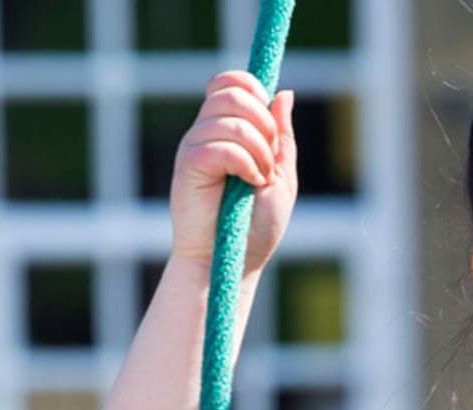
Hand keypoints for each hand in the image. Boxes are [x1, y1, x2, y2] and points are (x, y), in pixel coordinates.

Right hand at [169, 71, 298, 275]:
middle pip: (232, 92)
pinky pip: (221, 145)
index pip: (232, 83)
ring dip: (258, 148)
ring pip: (229, 117)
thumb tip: (283, 94)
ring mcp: (195, 147)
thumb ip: (282, 136)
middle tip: (269, 159)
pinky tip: (249, 183)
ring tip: (259, 179)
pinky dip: (245, 163)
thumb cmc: (255, 227)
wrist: (231, 263)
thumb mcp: (281, 175)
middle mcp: (207, 132)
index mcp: (227, 130)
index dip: (255, 90)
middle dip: (263, 123)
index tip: (271, 129)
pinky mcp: (188, 165)